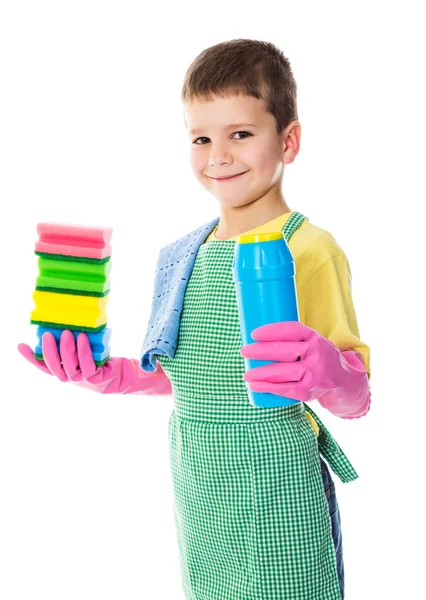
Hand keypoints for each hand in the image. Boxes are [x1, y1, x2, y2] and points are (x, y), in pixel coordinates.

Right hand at [17, 330, 171, 394]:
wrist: (127, 375)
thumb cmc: (105, 359)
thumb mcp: (87, 349)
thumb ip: (76, 342)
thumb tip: (70, 318)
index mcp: (66, 371)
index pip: (44, 366)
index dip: (32, 358)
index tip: (20, 345)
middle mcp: (72, 378)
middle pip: (54, 369)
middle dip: (48, 352)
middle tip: (47, 335)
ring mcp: (84, 380)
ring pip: (69, 368)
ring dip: (66, 351)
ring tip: (66, 333)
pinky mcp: (97, 379)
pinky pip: (88, 366)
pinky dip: (84, 352)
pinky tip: (83, 338)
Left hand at [240, 321, 369, 416]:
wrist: (341, 380)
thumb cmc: (317, 356)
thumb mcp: (312, 341)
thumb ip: (292, 339)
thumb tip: (256, 337)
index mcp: (315, 338)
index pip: (293, 330)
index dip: (272, 331)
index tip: (254, 333)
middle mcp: (316, 354)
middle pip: (285, 351)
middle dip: (261, 351)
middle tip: (244, 351)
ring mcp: (313, 373)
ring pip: (283, 372)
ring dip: (261, 373)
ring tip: (246, 374)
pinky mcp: (308, 391)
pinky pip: (285, 389)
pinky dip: (268, 388)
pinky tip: (255, 386)